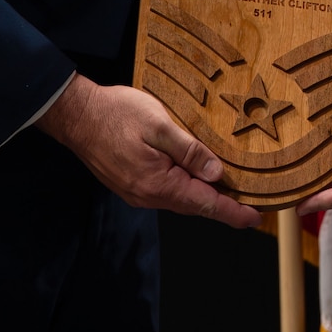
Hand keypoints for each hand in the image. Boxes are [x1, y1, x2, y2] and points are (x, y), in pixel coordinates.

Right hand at [39, 77, 259, 227]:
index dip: (232, 212)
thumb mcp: (159, 125)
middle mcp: (148, 196)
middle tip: (249, 203)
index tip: (255, 218)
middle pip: (194, 205)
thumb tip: (216, 173)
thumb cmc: (116, 114)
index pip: (205, 204)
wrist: (77, 115)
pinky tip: (194, 176)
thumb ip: (189, 150)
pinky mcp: (131, 184)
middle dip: (222, 205)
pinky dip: (185, 188)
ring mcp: (137, 192)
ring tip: (228, 189)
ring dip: (203, 196)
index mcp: (158, 184)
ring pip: (180, 199)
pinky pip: (166, 192)